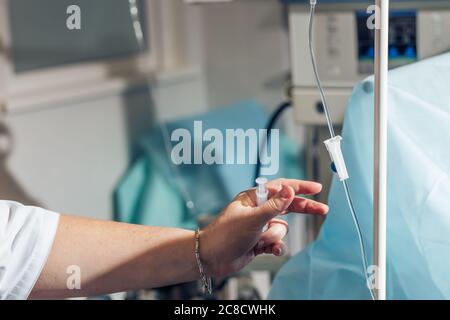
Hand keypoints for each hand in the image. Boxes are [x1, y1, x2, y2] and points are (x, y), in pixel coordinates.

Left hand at [200, 178, 328, 276]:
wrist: (211, 258)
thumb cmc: (226, 234)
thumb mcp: (252, 218)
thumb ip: (274, 206)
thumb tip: (290, 189)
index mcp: (254, 198)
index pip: (281, 188)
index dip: (299, 187)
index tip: (316, 188)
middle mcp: (258, 210)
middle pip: (288, 206)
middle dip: (303, 209)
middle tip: (322, 209)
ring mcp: (260, 226)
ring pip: (282, 229)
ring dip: (274, 237)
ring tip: (260, 240)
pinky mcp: (259, 241)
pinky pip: (277, 242)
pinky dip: (275, 247)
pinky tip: (268, 250)